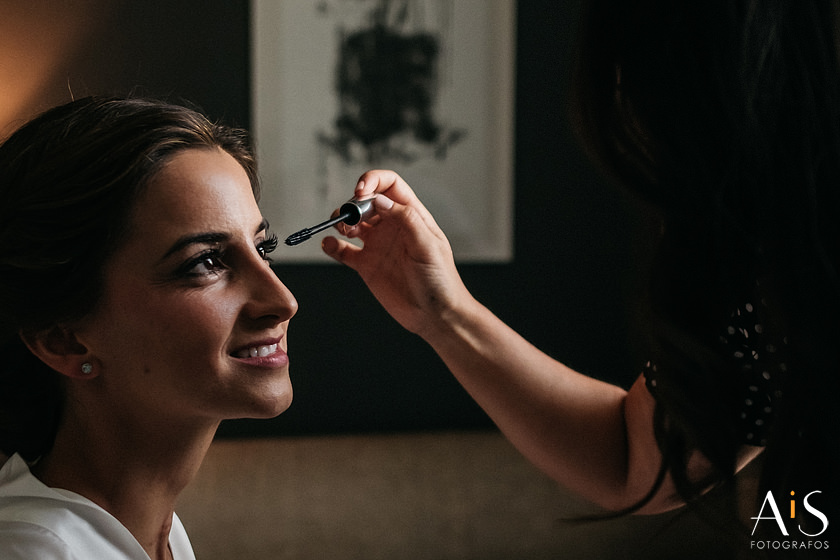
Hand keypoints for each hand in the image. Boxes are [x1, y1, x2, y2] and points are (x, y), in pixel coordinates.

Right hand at [321, 170, 471, 337]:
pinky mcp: (366, 265)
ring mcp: (377, 245)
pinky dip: (332, 245)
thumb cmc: (440, 279)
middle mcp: (392, 227)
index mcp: (410, 215)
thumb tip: (379, 200)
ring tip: (342, 229)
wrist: (435, 315)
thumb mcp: (428, 245)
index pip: (389, 185)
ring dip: (341, 220)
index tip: (360, 191)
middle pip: (366, 201)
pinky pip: (343, 250)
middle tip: (350, 218)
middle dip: (354, 203)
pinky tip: (330, 244)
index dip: (373, 181)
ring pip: (352, 222)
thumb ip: (405, 219)